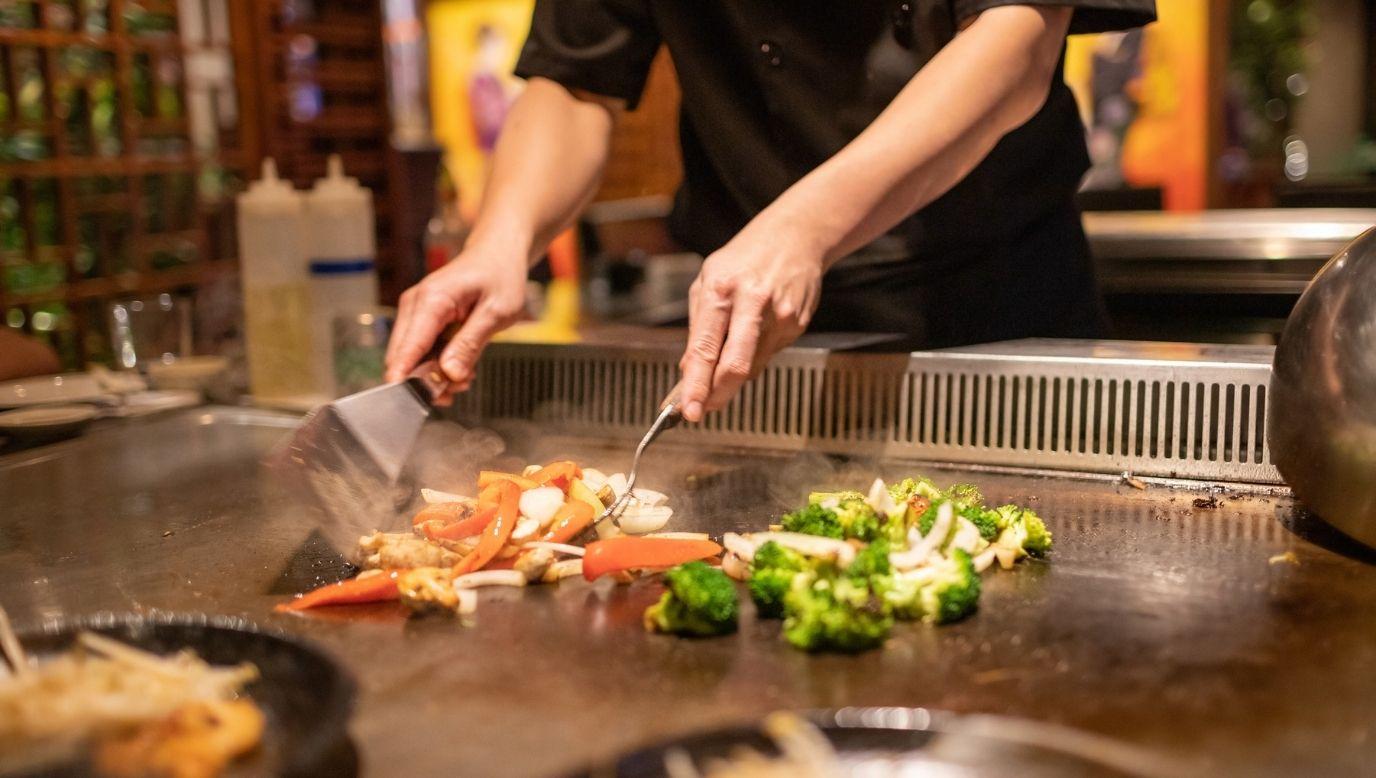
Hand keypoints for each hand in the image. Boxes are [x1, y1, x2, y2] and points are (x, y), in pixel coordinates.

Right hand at [385, 249, 527, 402]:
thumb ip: (470, 344)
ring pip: (410, 358)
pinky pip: (420, 351)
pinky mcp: (420, 318)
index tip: (412, 401)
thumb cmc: (500, 276)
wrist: (497, 254)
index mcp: (431, 300)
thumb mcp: (496, 312)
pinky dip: (437, 364)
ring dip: (435, 375)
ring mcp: (415, 312)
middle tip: (459, 389)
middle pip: (403, 358)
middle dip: (427, 381)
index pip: (407, 348)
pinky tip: (462, 366)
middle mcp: (415, 305)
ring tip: (466, 377)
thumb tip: (449, 374)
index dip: (405, 378)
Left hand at [678, 224, 823, 421]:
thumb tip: (688, 371)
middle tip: (702, 410)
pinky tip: (752, 335)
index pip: (705, 348)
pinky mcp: (797, 324)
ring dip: (733, 375)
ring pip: (752, 366)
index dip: (696, 384)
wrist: (796, 236)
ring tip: (724, 360)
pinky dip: (753, 356)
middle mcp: (752, 302)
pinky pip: (768, 355)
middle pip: (736, 366)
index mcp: (722, 288)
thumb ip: (698, 327)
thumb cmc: (744, 258)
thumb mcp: (707, 280)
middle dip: (717, 395)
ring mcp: (779, 315)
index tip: (687, 410)